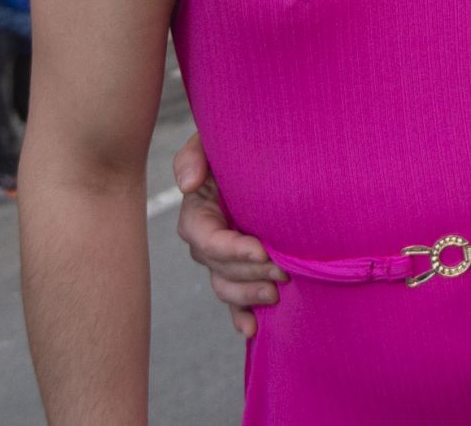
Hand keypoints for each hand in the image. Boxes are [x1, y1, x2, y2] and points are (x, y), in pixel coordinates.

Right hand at [173, 132, 282, 337]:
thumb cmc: (238, 144)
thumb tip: (186, 186)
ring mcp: (223, 257)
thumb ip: (194, 155)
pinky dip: (241, 317)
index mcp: (200, 211)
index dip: (232, 250)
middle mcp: (208, 238)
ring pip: (227, 286)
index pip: (206, 239)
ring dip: (249, 296)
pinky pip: (234, 300)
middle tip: (284, 272)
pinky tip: (252, 330)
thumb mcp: (211, 140)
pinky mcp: (240, 268)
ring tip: (277, 295)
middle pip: (219, 267)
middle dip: (250, 274)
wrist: (267, 151)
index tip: (262, 252)